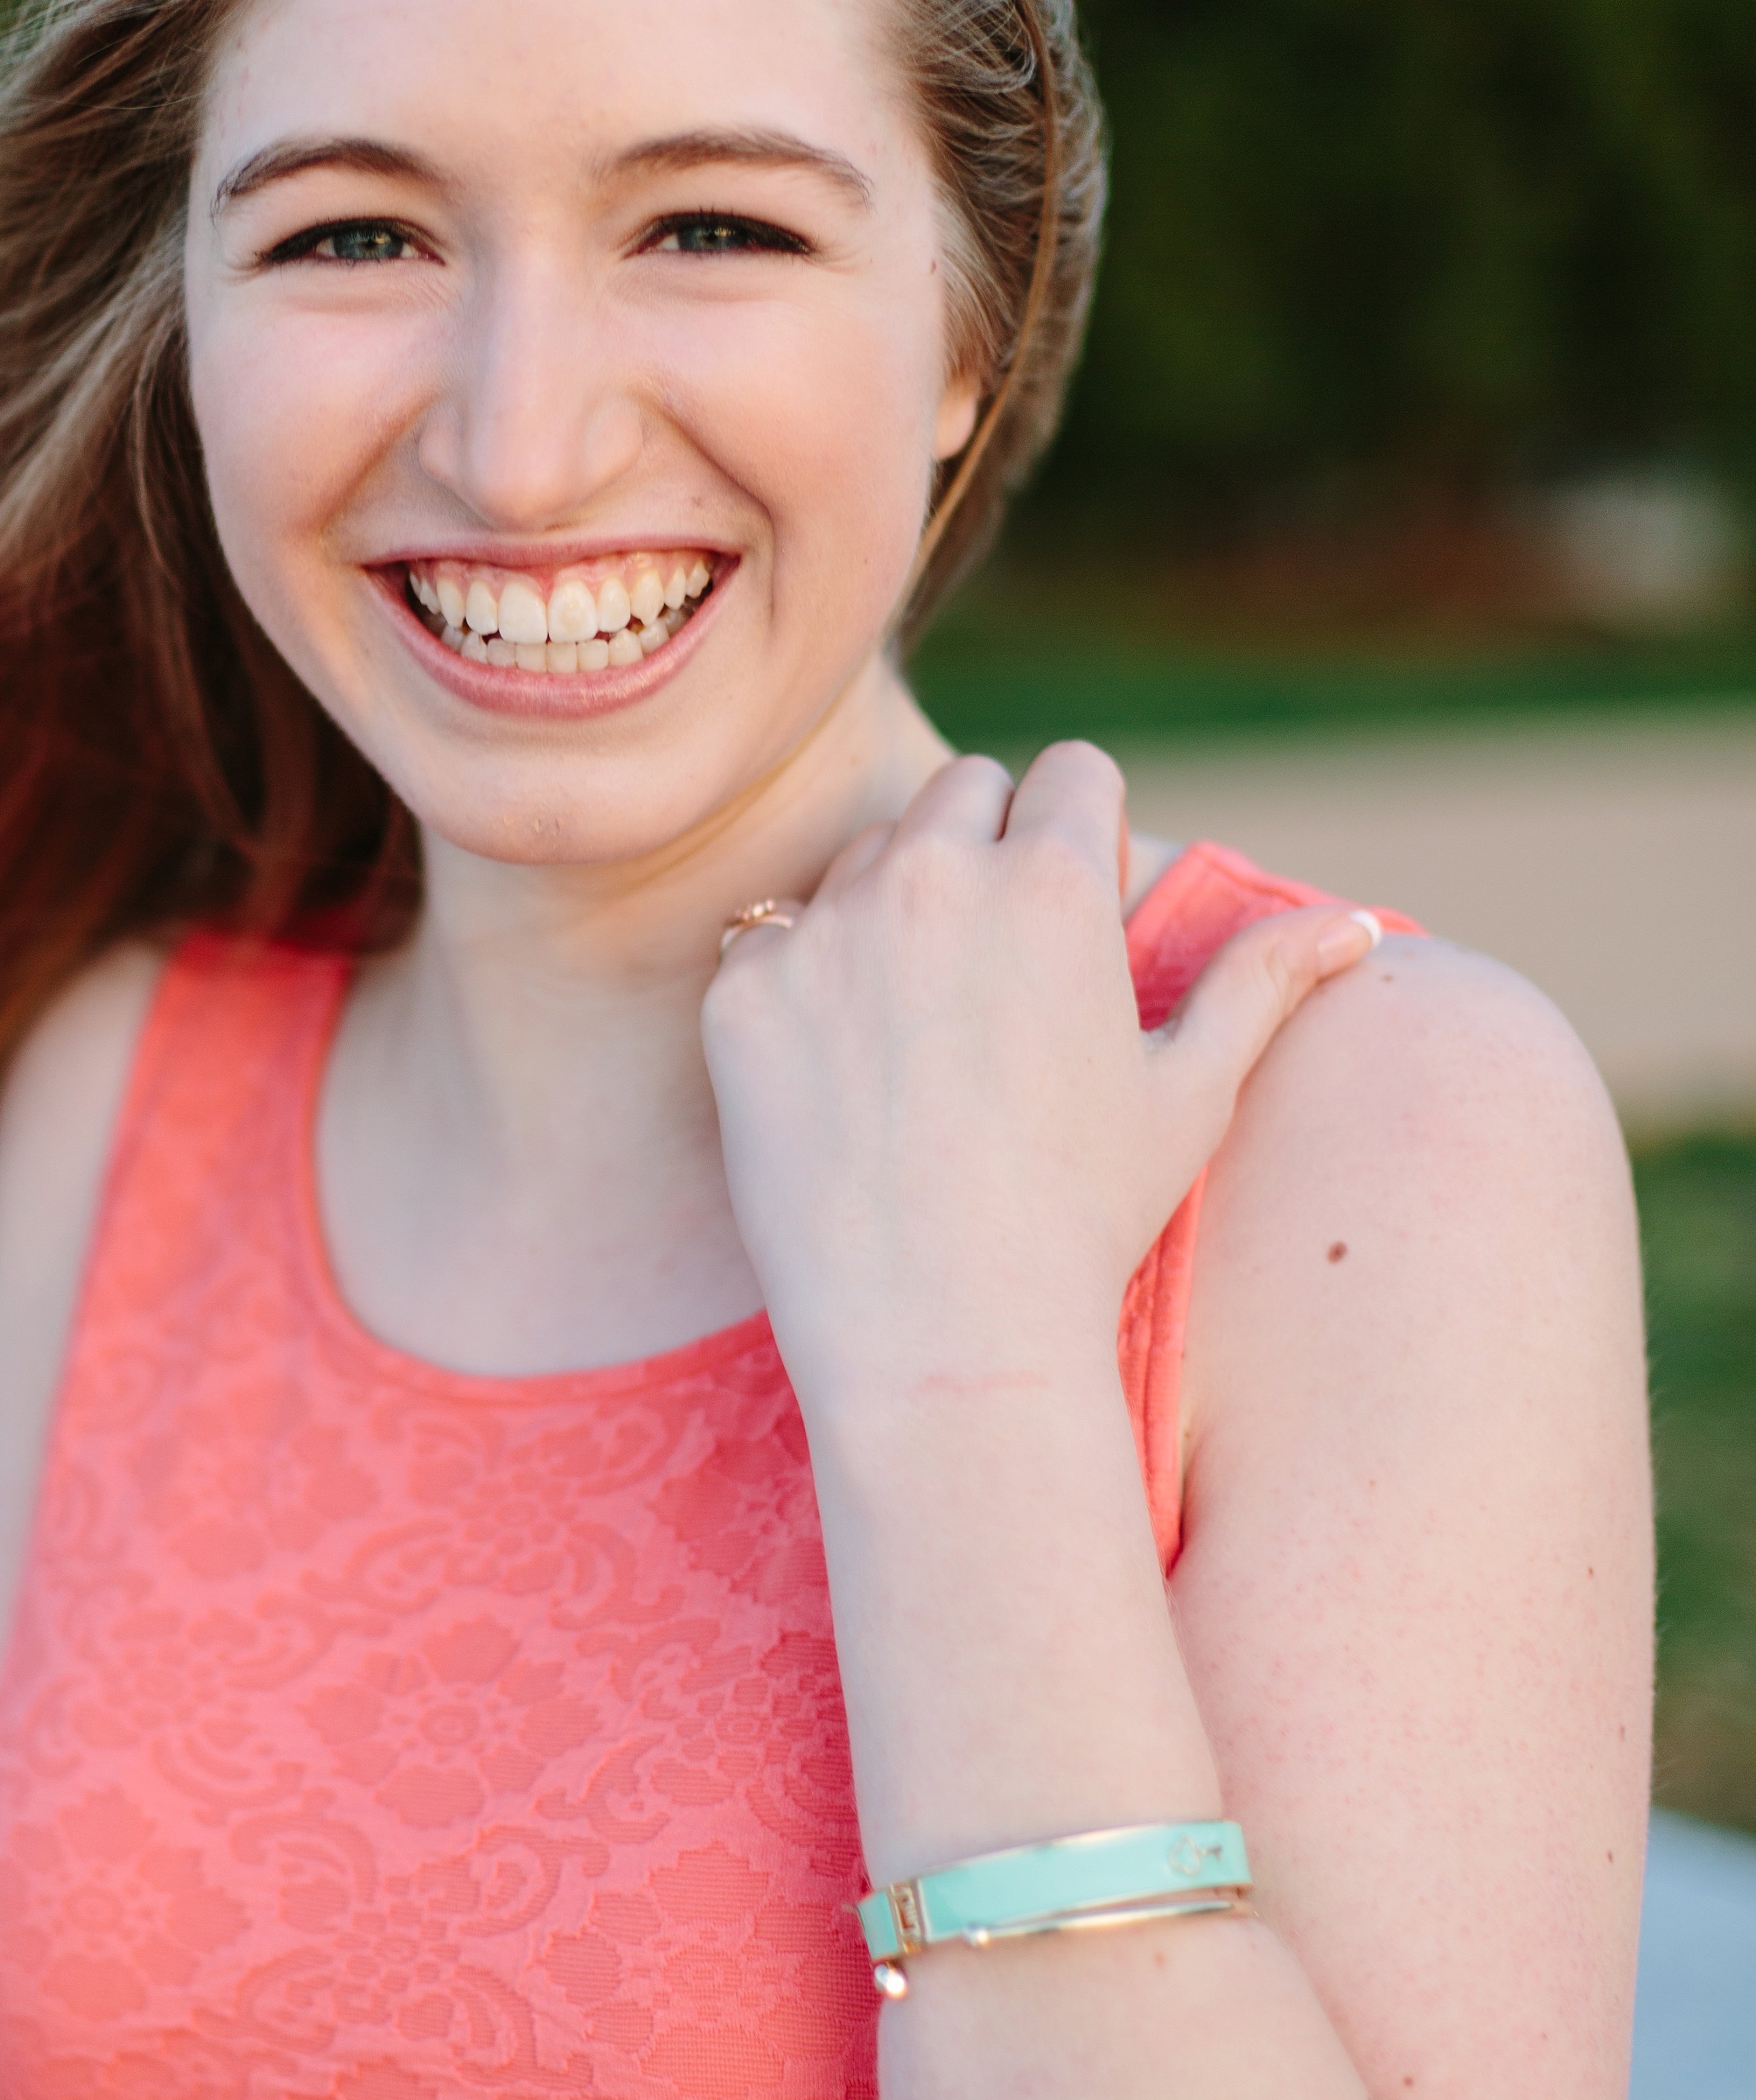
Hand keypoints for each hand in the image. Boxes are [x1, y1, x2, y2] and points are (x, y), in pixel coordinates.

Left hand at [701, 744, 1378, 1430]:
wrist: (941, 1328)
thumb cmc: (1083, 1217)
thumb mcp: (1191, 1094)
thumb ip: (1263, 983)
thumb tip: (1358, 924)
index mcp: (1053, 881)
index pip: (1069, 771)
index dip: (1079, 834)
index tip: (1073, 914)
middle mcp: (932, 876)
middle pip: (960, 792)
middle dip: (984, 849)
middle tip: (995, 972)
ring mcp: (824, 929)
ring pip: (861, 861)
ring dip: (890, 911)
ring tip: (921, 1038)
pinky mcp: (742, 991)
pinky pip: (771, 945)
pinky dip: (803, 991)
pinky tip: (842, 1082)